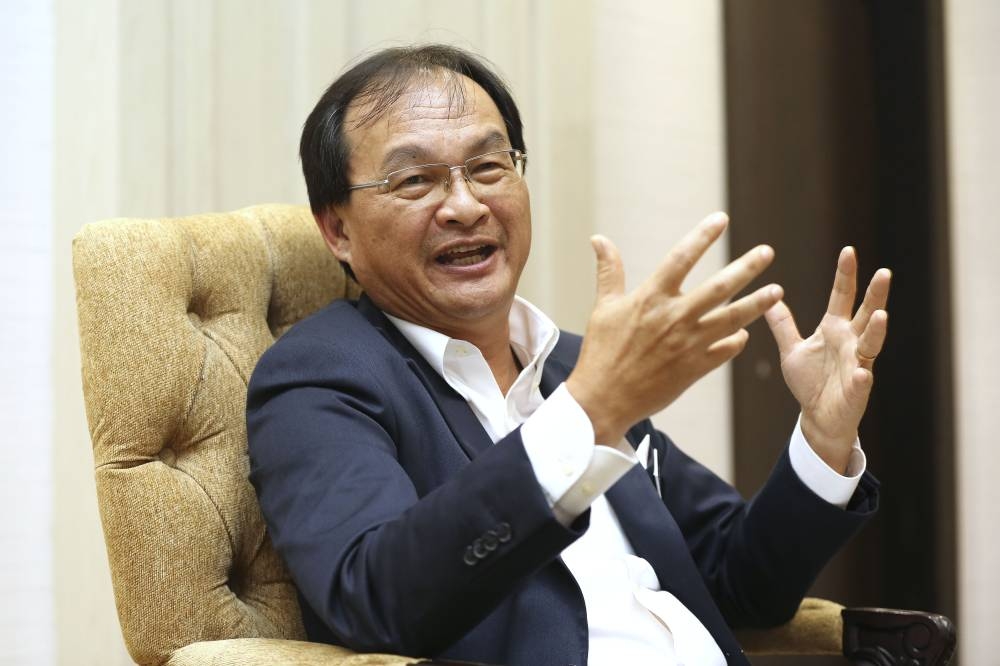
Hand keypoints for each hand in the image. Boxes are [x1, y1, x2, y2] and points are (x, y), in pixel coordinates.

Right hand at [566, 212, 782, 443]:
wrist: (604, 399)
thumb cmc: (601, 352)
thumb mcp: (603, 307)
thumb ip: (609, 271)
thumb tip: (599, 239)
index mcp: (650, 298)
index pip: (682, 258)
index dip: (702, 236)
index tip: (721, 219)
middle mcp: (674, 318)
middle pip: (719, 287)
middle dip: (747, 268)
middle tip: (767, 252)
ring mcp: (687, 345)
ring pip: (732, 319)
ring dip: (757, 304)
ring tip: (777, 291)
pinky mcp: (694, 369)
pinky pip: (725, 351)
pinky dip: (737, 341)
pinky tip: (744, 333)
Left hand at [764, 247, 890, 472]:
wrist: (817, 417)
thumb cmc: (810, 382)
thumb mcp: (792, 350)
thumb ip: (783, 325)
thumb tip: (769, 299)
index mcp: (834, 329)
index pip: (842, 296)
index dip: (846, 275)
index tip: (848, 251)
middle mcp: (850, 342)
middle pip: (866, 313)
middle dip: (875, 294)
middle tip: (883, 273)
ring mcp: (857, 364)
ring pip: (871, 343)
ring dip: (878, 330)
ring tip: (882, 315)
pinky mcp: (857, 389)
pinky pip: (861, 381)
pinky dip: (862, 376)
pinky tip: (863, 371)